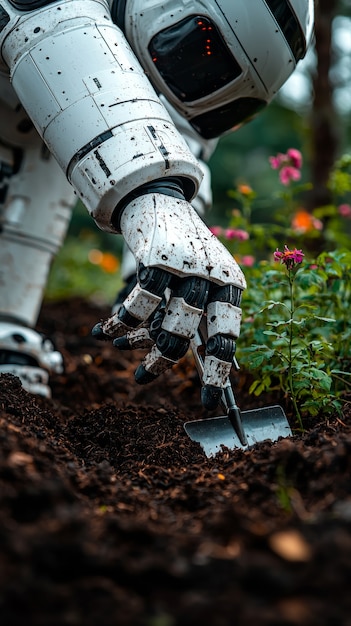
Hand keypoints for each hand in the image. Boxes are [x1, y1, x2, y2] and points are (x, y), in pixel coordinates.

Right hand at [92, 192, 245, 409]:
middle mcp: (214, 277)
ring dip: (140, 343)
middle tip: (143, 379)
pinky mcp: (159, 258)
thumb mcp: (202, 279)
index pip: (227, 335)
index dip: (218, 371)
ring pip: (165, 322)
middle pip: (190, 334)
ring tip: (122, 350)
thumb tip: (190, 359)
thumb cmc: (184, 250)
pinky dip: (122, 319)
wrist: (163, 199)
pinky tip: (110, 326)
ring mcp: (187, 268)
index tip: (209, 400)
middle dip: (164, 361)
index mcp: (232, 286)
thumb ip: (199, 314)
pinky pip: (140, 303)